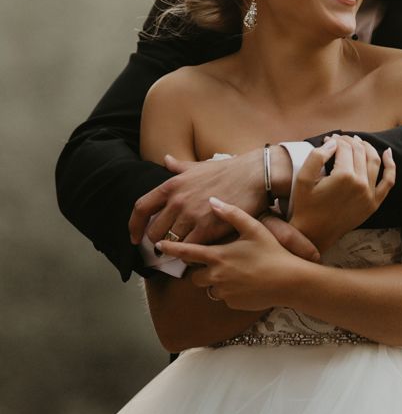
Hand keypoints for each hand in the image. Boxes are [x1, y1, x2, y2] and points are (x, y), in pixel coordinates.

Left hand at [129, 147, 291, 246]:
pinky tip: (197, 254)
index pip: (141, 208)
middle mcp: (177, 201)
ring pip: (172, 242)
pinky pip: (190, 249)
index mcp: (172, 185)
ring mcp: (191, 215)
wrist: (254, 176)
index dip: (134, 226)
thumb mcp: (198, 166)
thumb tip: (166, 159)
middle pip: (155, 231)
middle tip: (168, 245)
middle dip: (159, 241)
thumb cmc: (228, 170)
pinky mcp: (207, 229)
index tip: (135, 237)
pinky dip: (191, 254)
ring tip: (184, 251)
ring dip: (176, 249)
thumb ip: (179, 166)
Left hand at [156, 198, 301, 310]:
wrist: (288, 281)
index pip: (187, 252)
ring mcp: (224, 292)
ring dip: (215, 281)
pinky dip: (230, 291)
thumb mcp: (254, 228)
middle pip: (194, 276)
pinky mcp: (232, 304)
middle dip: (200, 270)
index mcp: (218, 256)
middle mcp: (216, 276)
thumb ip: (231, 213)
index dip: (171, 249)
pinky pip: (224, 297)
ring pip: (209, 288)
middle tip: (216, 261)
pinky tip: (246, 282)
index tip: (158, 246)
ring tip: (236, 271)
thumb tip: (213, 200)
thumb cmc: (271, 252)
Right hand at [291, 135, 395, 251]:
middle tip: (340, 139)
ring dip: (367, 147)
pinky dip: (391, 166)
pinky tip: (388, 153)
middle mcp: (360, 184)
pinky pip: (388, 181)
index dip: (336, 140)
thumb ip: (316, 156)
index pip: (344, 147)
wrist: (314, 234)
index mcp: (343, 176)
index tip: (328, 139)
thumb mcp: (303, 179)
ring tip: (358, 142)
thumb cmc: (305, 206)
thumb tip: (333, 143)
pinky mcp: (374, 203)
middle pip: (359, 151)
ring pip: (374, 161)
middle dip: (349, 141)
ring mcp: (370, 194)